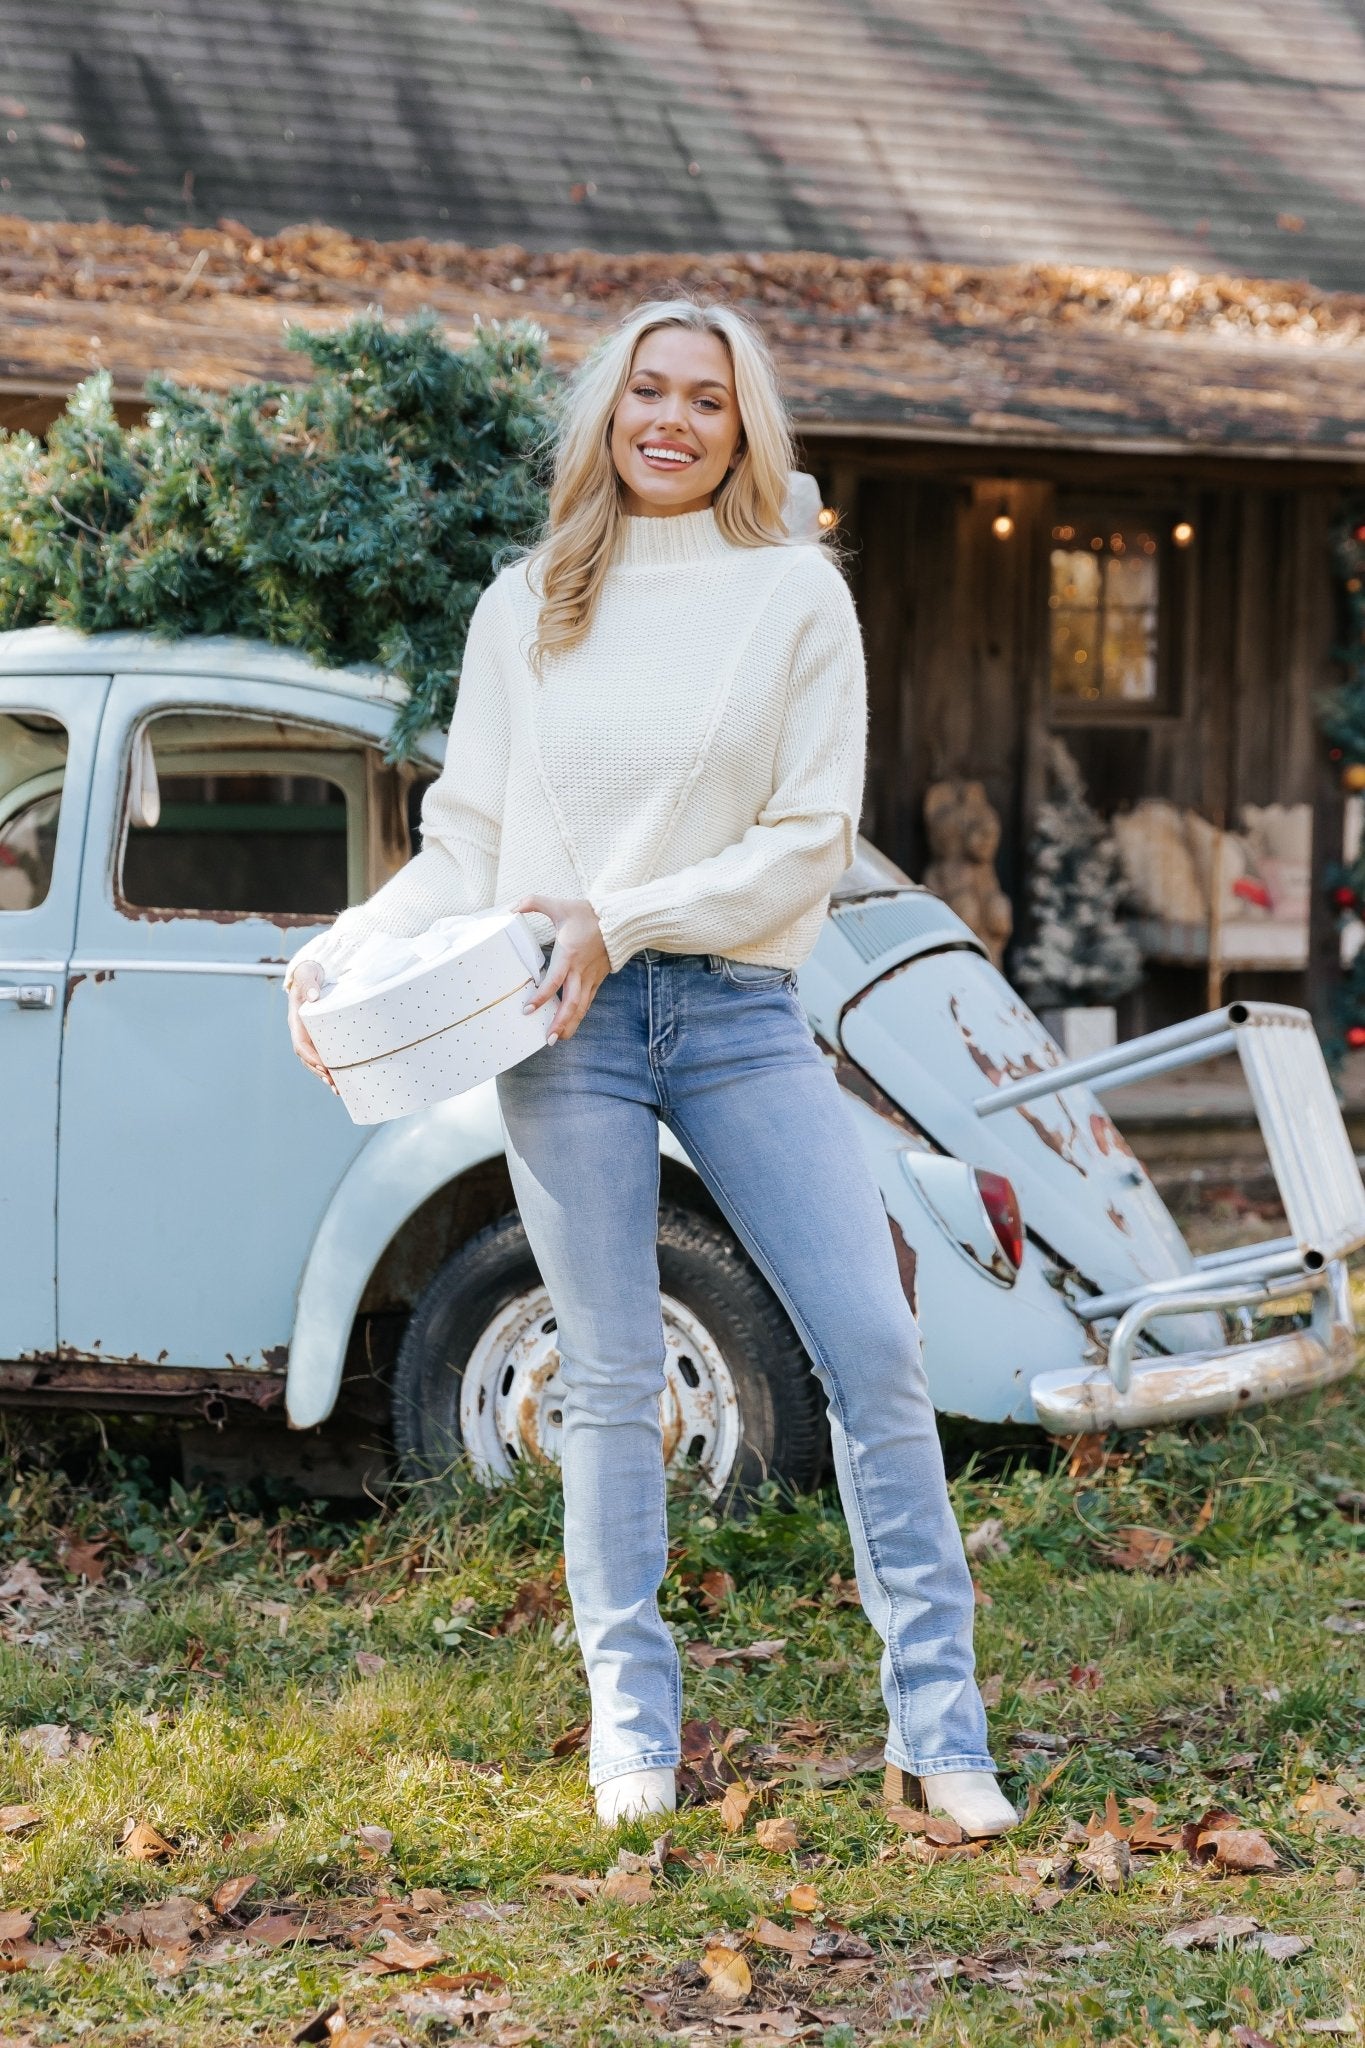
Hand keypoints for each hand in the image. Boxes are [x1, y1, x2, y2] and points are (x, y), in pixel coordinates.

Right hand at [286, 961, 339, 1094]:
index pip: (301, 1044)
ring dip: (324, 1075)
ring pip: (314, 1060)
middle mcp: (301, 1031)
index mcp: (296, 1021)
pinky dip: (329, 1068)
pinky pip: (323, 1055)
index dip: (311, 1057)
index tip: (323, 1066)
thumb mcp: (308, 974)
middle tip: (333, 1083)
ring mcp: (310, 1035)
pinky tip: (340, 1080)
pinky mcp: (319, 1036)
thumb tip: (313, 996)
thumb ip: (309, 983)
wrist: (311, 973)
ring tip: (337, 1090)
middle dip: (319, 1072)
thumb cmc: (309, 974)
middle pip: (307, 1058)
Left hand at [515, 895, 609, 1043]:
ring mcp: (590, 977)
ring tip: (558, 1039)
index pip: (554, 981)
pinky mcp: (597, 980)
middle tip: (548, 1038)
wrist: (619, 920)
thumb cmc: (588, 914)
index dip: (542, 997)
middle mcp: (580, 970)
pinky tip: (570, 1025)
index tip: (528, 1010)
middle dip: (560, 1022)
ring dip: (570, 1024)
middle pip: (571, 1003)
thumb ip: (533, 903)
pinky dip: (578, 1015)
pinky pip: (587, 1002)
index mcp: (568, 954)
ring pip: (581, 1007)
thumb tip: (510, 907)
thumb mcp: (559, 905)